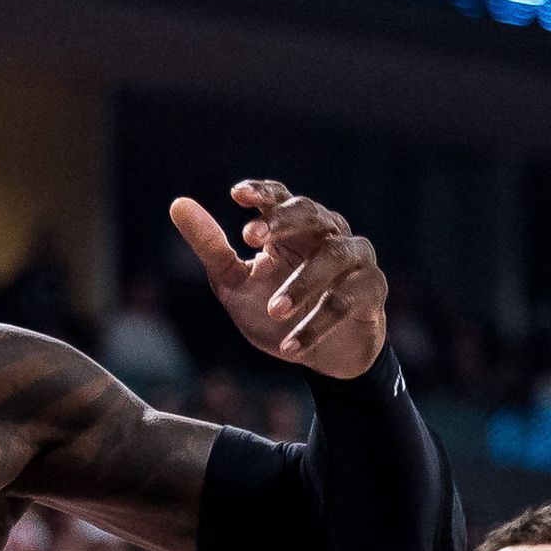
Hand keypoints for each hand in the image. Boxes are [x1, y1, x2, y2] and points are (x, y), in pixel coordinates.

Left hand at [170, 180, 389, 378]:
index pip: (278, 197)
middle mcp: (327, 233)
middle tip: (251, 236)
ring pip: (334, 256)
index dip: (261, 193)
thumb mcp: (234, 283)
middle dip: (283, 220)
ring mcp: (355, 258)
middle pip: (311, 212)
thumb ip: (210, 247)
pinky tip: (290, 348)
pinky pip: (347, 300)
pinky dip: (318, 325)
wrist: (321, 358)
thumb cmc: (276, 312)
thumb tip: (178, 204)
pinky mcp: (372, 289)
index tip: (237, 196)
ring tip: (274, 310)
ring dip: (302, 283)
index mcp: (292, 227)